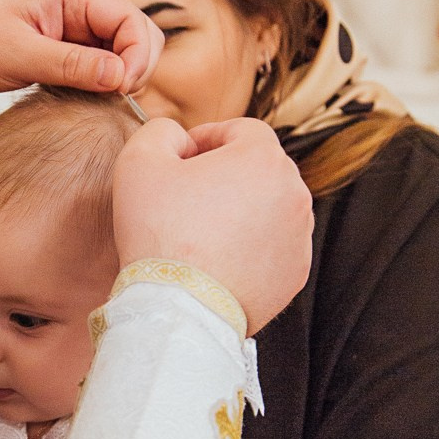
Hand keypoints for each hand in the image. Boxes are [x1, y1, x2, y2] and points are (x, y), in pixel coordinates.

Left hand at [0, 0, 162, 94]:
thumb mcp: (18, 55)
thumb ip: (71, 65)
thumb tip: (120, 77)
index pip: (131, 18)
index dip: (137, 55)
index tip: (121, 89)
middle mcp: (80, 2)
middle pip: (137, 31)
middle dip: (137, 65)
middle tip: (116, 98)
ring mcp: (75, 24)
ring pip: (123, 49)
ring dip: (122, 75)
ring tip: (102, 99)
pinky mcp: (67, 45)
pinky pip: (102, 61)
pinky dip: (105, 80)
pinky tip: (90, 97)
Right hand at [113, 117, 313, 334]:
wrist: (180, 309)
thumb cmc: (160, 234)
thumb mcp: (139, 162)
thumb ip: (161, 131)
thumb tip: (179, 138)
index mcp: (263, 158)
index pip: (241, 129)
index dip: (208, 137)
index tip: (183, 159)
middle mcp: (294, 193)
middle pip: (259, 167)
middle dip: (226, 174)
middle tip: (188, 196)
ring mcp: (299, 236)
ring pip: (269, 206)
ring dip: (240, 209)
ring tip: (202, 231)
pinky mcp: (295, 272)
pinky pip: (273, 245)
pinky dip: (250, 245)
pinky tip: (217, 258)